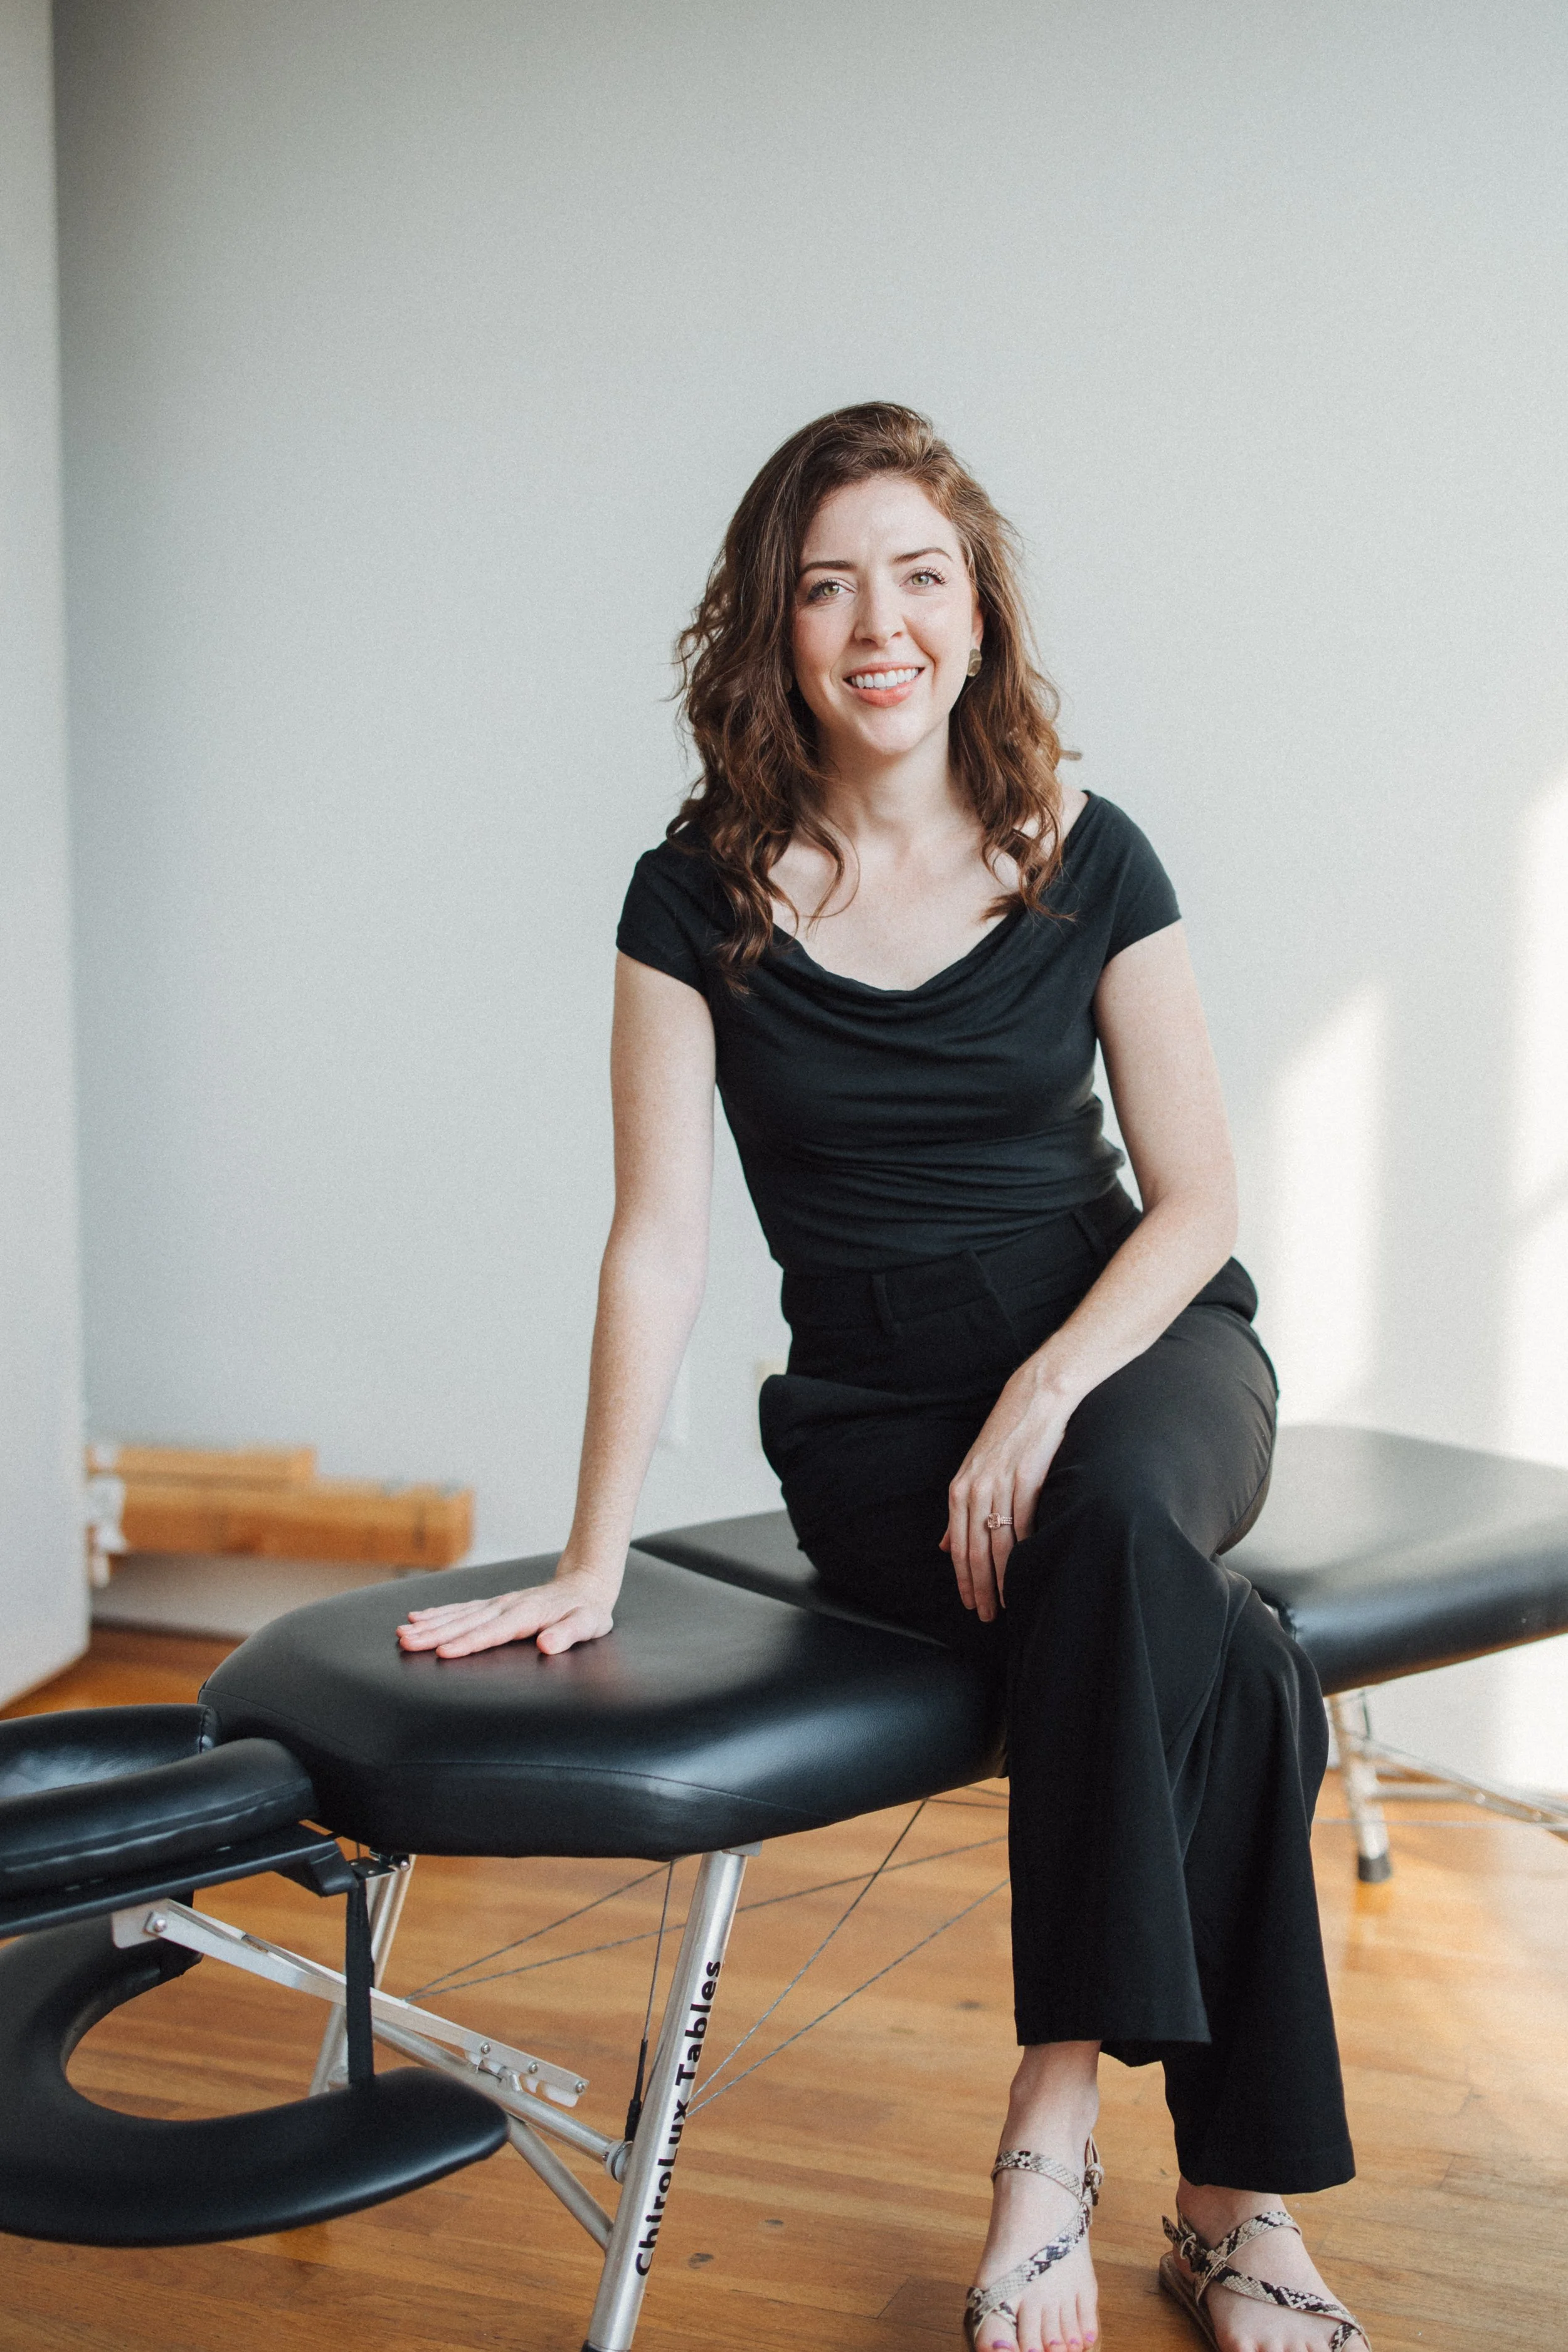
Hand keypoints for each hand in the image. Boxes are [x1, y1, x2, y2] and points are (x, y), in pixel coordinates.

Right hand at [397, 1563, 617, 1657]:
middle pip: (466, 1622)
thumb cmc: (588, 1610)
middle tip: (406, 1642)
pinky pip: (462, 1608)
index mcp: (526, 1615)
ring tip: (402, 1632)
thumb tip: (547, 1645)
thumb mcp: (588, 1624)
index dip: (469, 1643)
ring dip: (430, 1624)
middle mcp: (506, 1606)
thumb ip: (568, 1634)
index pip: (493, 1632)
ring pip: (458, 1614)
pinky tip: (418, 1616)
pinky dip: (439, 1612)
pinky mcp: (494, 1604)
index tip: (443, 1653)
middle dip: (435, 1633)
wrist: (585, 1583)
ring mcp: (498, 1603)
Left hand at [940, 1365, 1077, 1620]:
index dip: (963, 1580)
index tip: (970, 1604)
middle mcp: (976, 1489)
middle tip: (987, 1616)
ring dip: (1003, 1578)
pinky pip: (1024, 1525)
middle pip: (974, 1551)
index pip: (957, 1546)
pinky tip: (1028, 1570)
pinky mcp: (1027, 1479)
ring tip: (1007, 1602)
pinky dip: (1025, 1552)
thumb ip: (959, 1511)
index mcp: (960, 1490)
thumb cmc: (1005, 1438)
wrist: (1033, 1401)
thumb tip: (942, 1546)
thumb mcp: (973, 1472)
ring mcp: (1001, 1485)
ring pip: (999, 1544)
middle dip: (980, 1588)